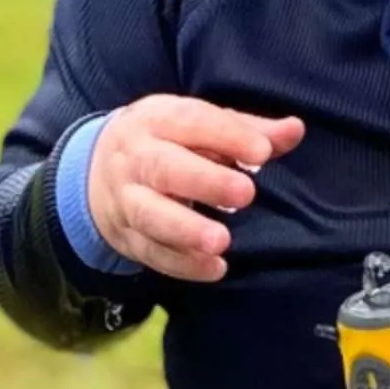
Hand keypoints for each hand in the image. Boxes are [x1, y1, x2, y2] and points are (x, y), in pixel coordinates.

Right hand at [88, 97, 304, 281]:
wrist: (94, 170)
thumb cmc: (164, 142)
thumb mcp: (197, 124)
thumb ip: (247, 130)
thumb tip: (295, 130)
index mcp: (156, 120)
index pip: (190, 122)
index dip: (226, 135)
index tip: (262, 153)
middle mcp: (136, 158)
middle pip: (164, 168)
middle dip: (205, 182)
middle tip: (246, 194)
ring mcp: (127, 200)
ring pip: (151, 216)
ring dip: (187, 231)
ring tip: (222, 241)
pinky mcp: (127, 237)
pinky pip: (151, 253)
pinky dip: (182, 264)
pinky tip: (214, 268)